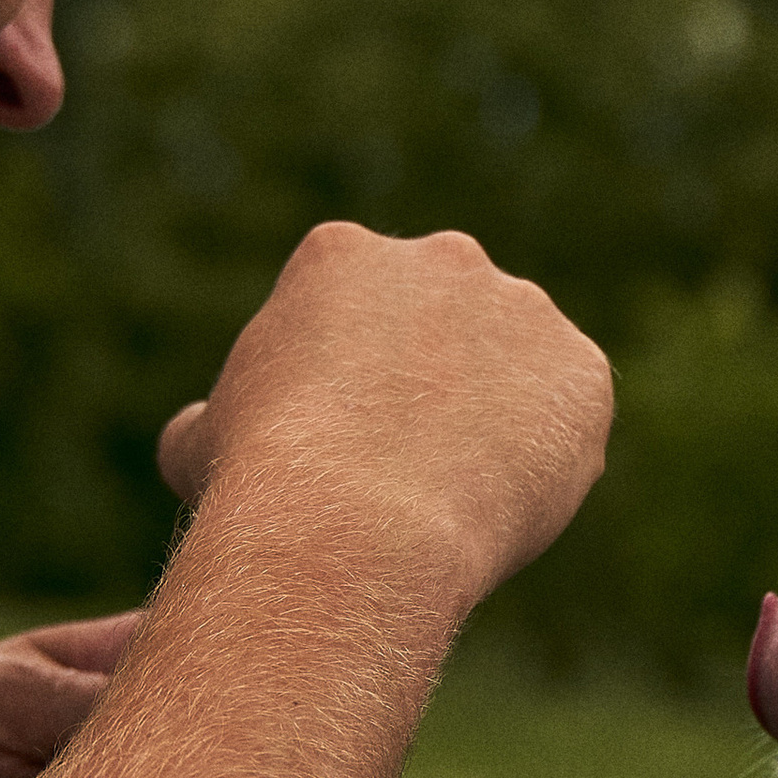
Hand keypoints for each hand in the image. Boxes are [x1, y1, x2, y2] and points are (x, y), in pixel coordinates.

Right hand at [156, 222, 610, 608]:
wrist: (357, 521)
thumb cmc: (264, 483)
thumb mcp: (201, 445)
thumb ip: (210, 421)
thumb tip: (195, 433)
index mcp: (340, 255)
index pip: (358, 304)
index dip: (353, 378)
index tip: (347, 435)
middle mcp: (441, 259)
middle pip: (447, 320)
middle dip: (435, 381)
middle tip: (412, 465)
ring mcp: (520, 309)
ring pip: (517, 367)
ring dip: (499, 418)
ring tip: (459, 495)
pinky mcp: (581, 371)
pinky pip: (570, 416)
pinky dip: (549, 458)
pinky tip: (504, 503)